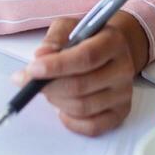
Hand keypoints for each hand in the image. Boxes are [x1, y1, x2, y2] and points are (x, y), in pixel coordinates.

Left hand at [15, 11, 148, 135]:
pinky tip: (63, 108)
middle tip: (31, 83)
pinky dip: (71, 121)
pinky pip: (92, 126)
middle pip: (81, 85)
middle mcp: (123, 68)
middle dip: (49, 87)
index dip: (57, 66)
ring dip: (57, 101)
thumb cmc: (87, 39)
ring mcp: (124, 93)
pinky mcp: (121, 112)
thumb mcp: (69, 28)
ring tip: (48, 90)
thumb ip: (54, 39)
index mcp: (113, 41)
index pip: (86, 57)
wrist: (112, 52)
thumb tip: (41, 56)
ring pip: (83, 107)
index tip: (33, 69)